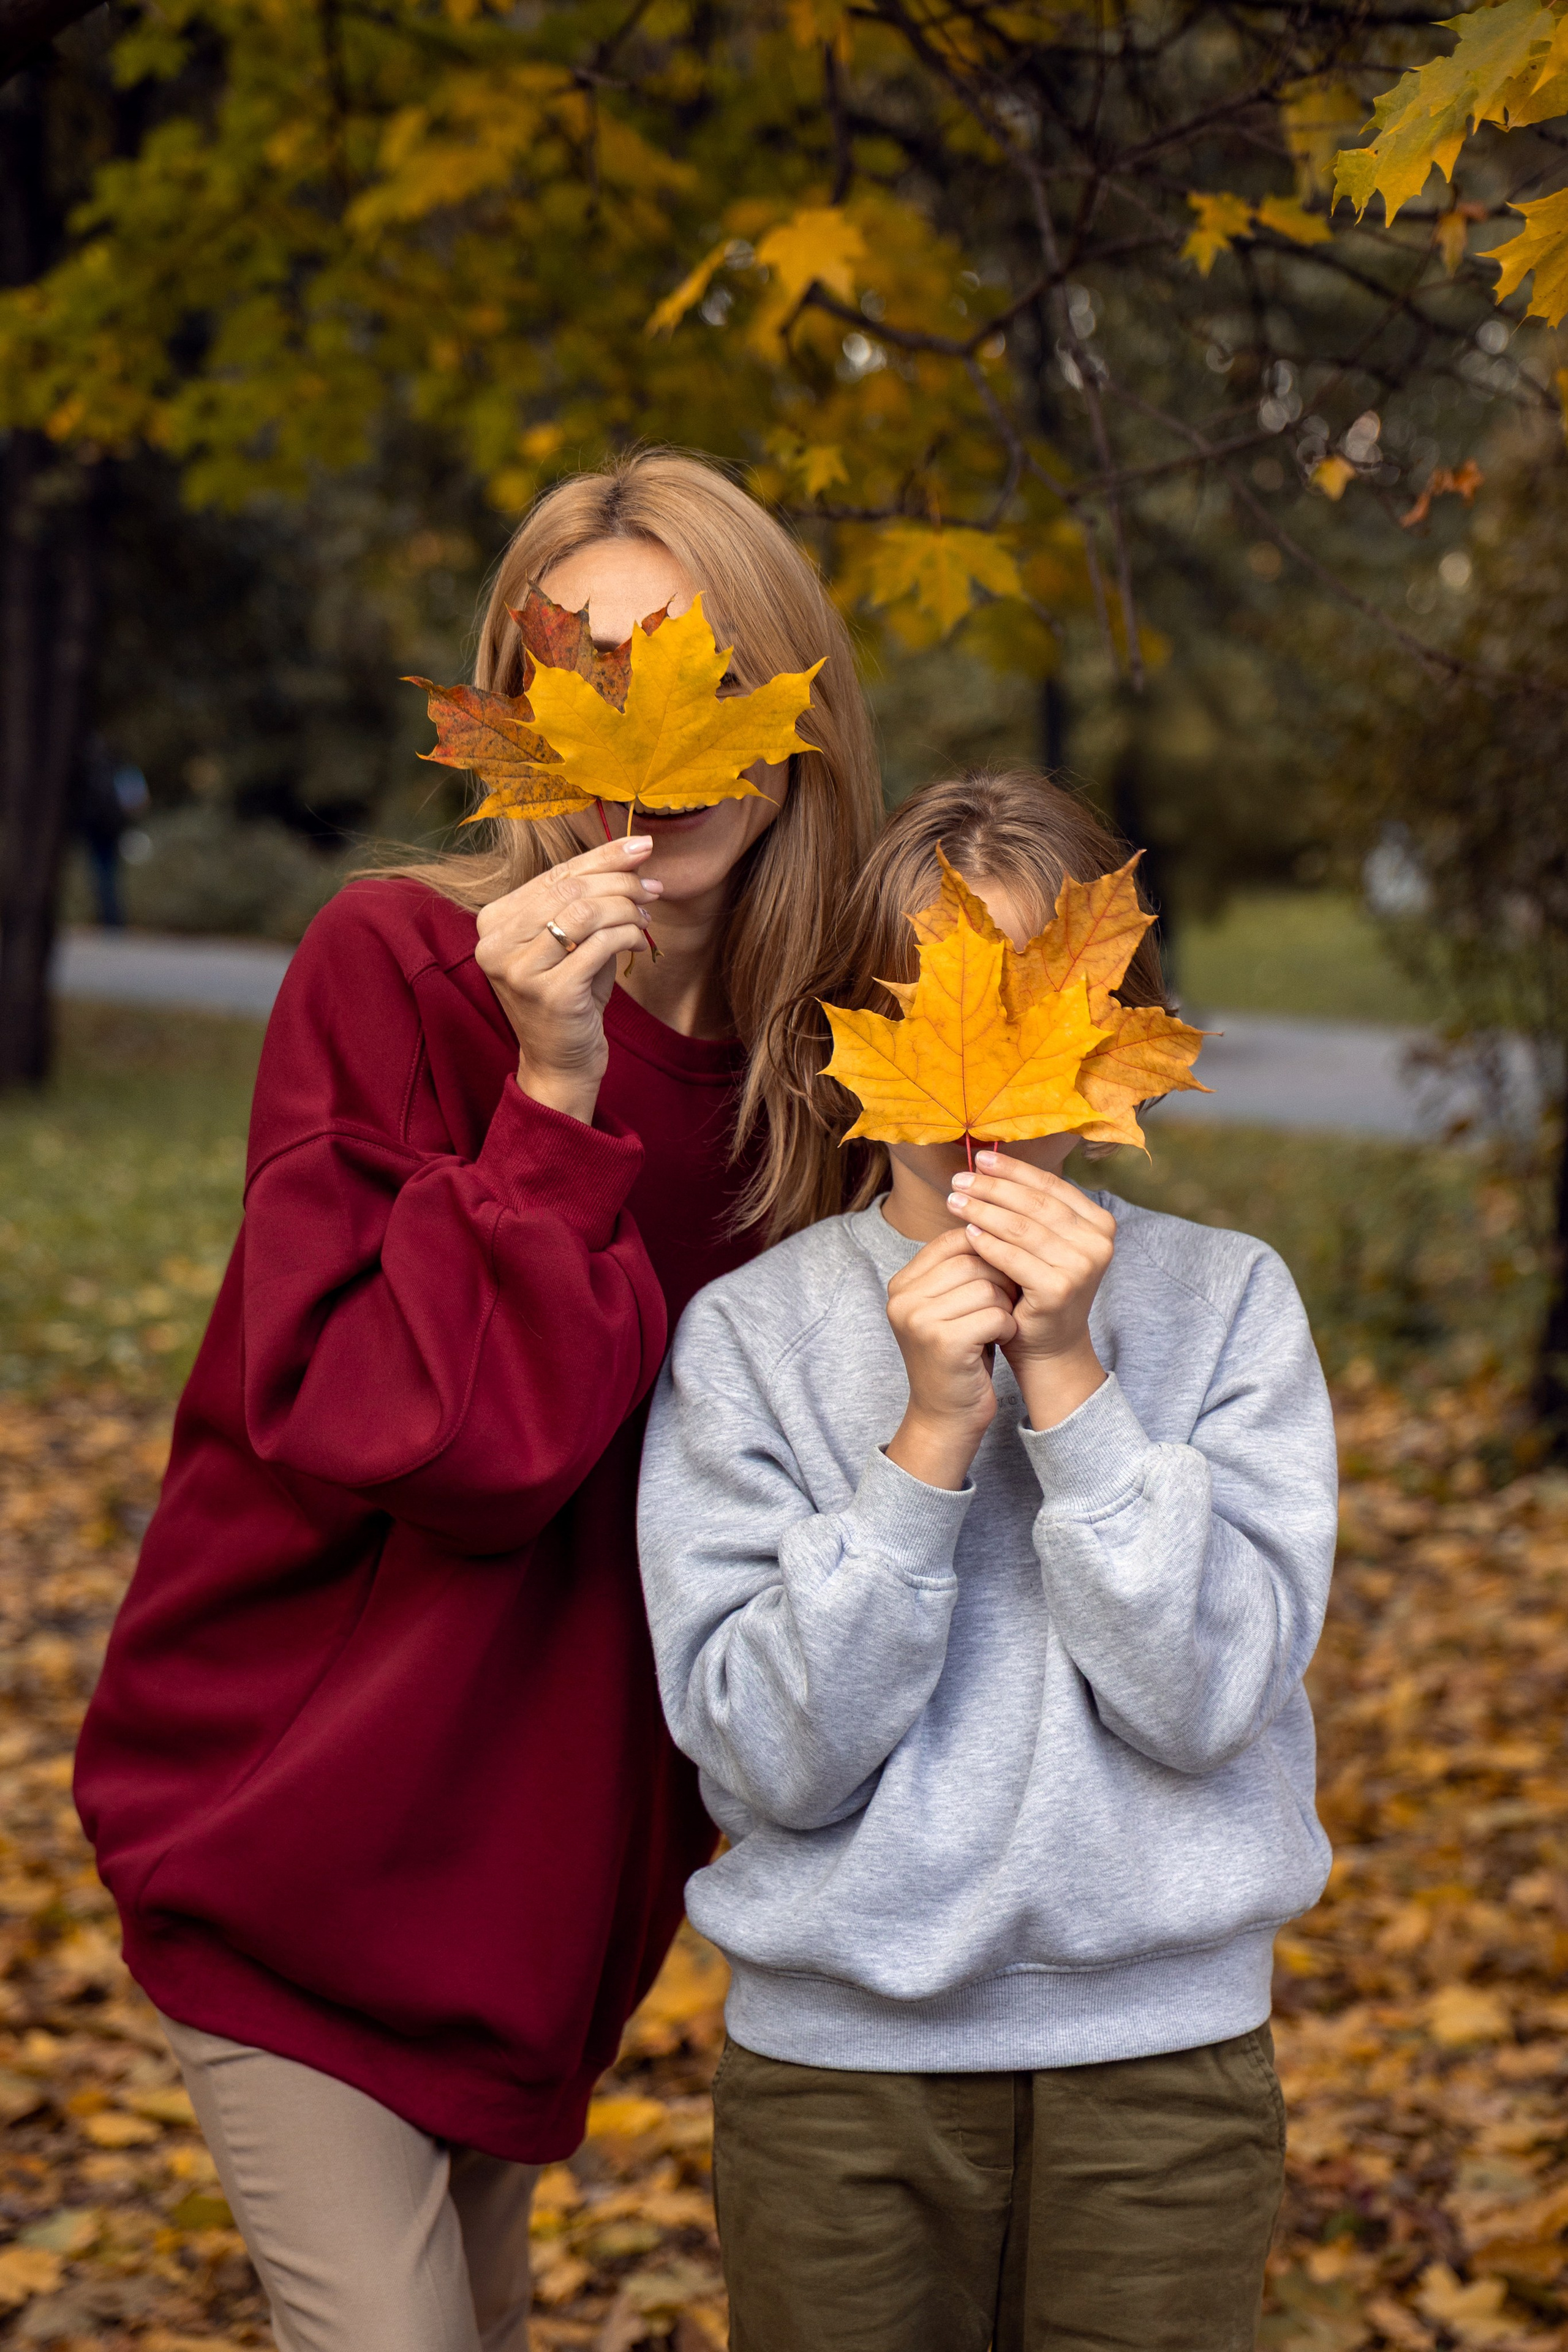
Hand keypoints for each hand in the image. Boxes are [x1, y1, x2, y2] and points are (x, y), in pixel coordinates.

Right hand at [475, 837, 662, 1122]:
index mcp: (493, 922)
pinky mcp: (550, 993)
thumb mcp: (572, 940)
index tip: (641, 848)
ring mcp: (520, 970)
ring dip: (626, 909)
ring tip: (645, 918)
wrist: (561, 1061)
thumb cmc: (571, 995)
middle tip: (652, 889)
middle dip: (620, 882)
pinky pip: (600, 944)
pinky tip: (638, 942)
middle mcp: (496, 944)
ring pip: (586, 911)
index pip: (554, 873)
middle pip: (570, 888)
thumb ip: (588, 896)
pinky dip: (627, 935)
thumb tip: (633, 852)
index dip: (602, 856)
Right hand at [884, 1228, 1018, 1490]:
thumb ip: (965, 1266)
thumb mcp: (955, 1304)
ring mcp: (918, 1319)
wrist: (947, 1415)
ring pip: (986, 1286)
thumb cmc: (961, 1354)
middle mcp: (901, 1297)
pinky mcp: (942, 1342)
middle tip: (1008, 1303)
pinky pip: (993, 1314)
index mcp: (902, 1282)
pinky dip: (1006, 1327)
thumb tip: (1000, 1218)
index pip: (955, 1239)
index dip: (988, 1251)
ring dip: (1005, 1305)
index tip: (1001, 1276)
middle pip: (973, 1259)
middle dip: (1001, 1279)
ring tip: (999, 1324)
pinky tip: (999, 1340)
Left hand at [946, 1152, 1113, 1430]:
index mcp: (1099, 1223)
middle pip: (1034, 1203)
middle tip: (958, 1178)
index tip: (980, 1158)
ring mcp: (1082, 1266)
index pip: (1050, 1185)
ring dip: (983, 1210)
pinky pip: (1012, 1257)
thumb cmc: (1039, 1288)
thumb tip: (985, 1164)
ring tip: (953, 1201)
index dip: (1013, 1169)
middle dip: (993, 1187)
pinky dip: (987, 1243)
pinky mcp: (1059, 1289)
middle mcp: (1098, 1242)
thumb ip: (1029, 1208)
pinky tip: (966, 1233)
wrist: (1050, 1346)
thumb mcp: (1043, 1242)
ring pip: (1021, 1227)